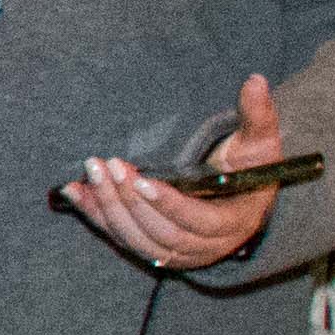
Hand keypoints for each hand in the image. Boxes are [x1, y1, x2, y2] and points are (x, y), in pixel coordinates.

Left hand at [67, 75, 288, 271]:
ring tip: (89, 174)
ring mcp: (178, 254)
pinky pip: (120, 238)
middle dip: (129, 200)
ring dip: (108, 208)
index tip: (140, 178)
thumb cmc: (251, 166)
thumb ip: (258, 115)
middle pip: (161, 232)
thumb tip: (255, 80)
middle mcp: (206, 247)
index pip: (197, 220)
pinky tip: (74, 192)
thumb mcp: (260, 143)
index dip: (168, 203)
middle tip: (107, 165)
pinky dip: (96, 216)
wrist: (240, 197)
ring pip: (137, 239)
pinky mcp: (153, 250)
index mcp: (234, 223)